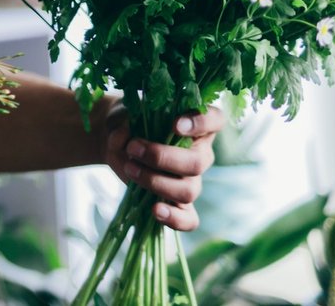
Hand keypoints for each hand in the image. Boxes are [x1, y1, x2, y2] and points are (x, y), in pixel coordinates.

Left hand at [99, 102, 222, 231]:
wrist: (119, 144)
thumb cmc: (129, 123)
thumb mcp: (124, 115)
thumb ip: (124, 123)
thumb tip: (125, 136)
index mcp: (196, 124)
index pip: (215, 120)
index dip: (201, 123)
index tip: (175, 124)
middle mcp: (200, 153)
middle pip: (197, 162)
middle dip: (162, 157)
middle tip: (133, 148)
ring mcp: (191, 180)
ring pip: (189, 190)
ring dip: (156, 182)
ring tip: (130, 169)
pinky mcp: (179, 203)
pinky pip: (188, 219)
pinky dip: (174, 218)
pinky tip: (155, 210)